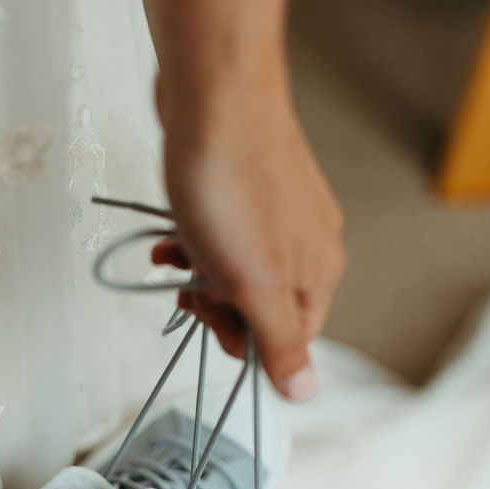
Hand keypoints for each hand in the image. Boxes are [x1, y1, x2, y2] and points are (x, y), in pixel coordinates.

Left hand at [152, 64, 344, 400]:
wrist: (213, 96)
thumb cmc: (233, 182)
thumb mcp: (254, 283)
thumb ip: (278, 341)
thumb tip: (303, 392)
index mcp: (318, 272)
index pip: (288, 339)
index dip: (243, 339)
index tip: (212, 323)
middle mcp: (307, 243)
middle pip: (259, 305)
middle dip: (216, 303)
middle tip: (190, 288)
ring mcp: (277, 212)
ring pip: (234, 269)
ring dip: (197, 273)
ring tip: (173, 256)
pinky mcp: (247, 187)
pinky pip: (219, 234)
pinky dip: (192, 240)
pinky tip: (171, 233)